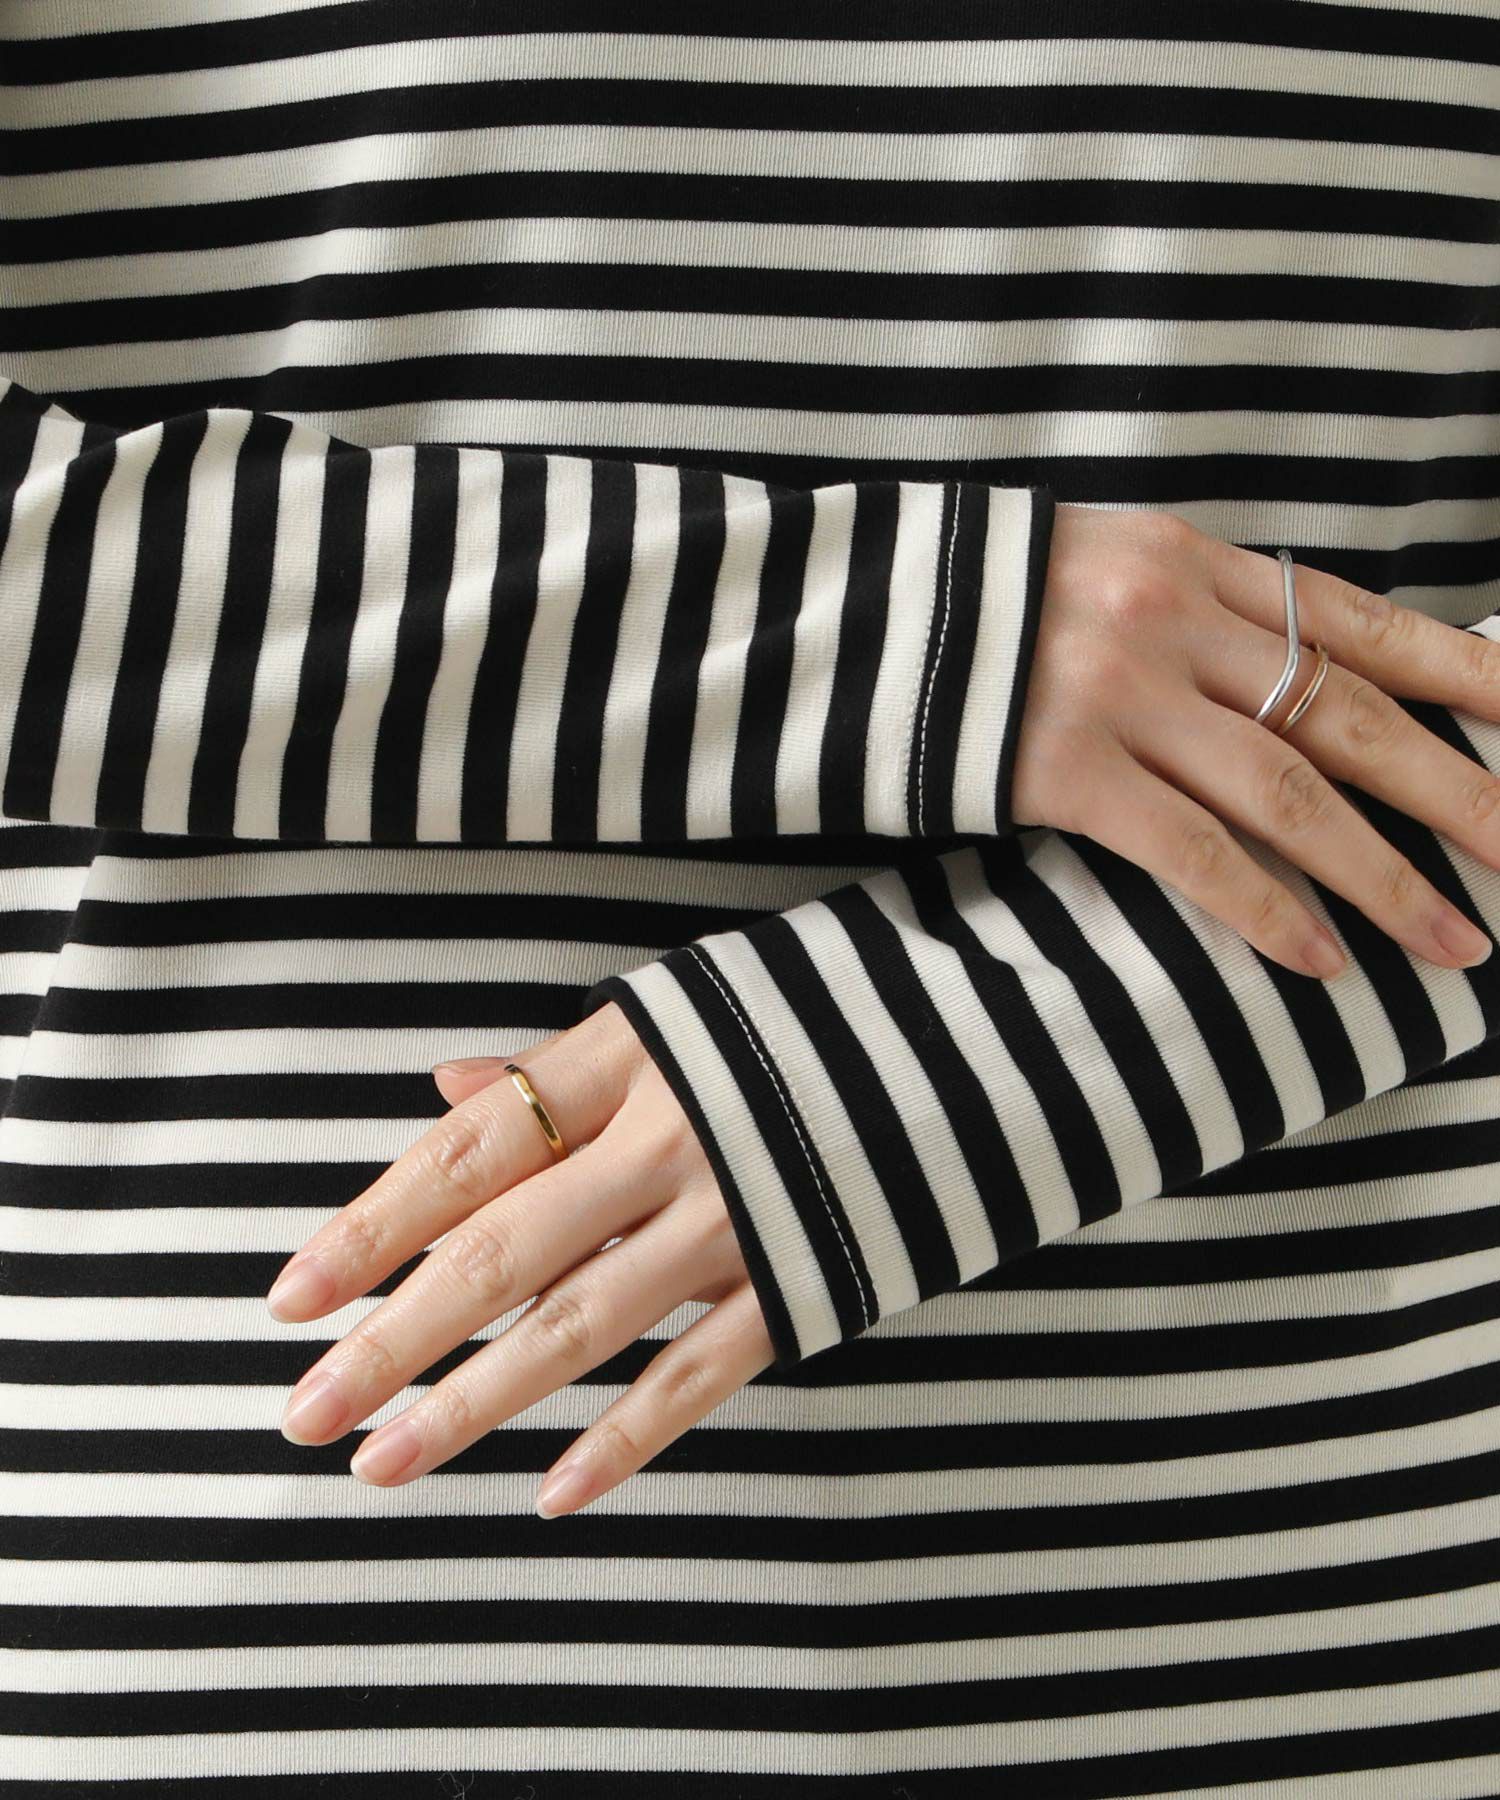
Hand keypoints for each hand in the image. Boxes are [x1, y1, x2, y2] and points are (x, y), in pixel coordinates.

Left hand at [263, 999, 769, 1514]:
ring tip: (383, 1464)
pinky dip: (626, 1440)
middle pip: (502, 1248)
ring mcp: (734, 1214)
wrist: (969, 1037)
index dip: (374, 1226)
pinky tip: (550, 1497)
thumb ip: (555, 1068)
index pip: (469, 1151)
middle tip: (305, 1412)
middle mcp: (667, 1136)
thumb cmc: (796, 1018)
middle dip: (394, 1338)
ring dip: (476, 1402)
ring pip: (580, 1322)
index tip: (290, 1300)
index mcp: (625, 1057)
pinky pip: (698, 1374)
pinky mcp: (799, 1278)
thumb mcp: (673, 1013)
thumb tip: (443, 1091)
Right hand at [1011, 505, 1499, 977]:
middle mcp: (1175, 622)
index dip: (1457, 672)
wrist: (852, 613)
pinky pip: (1192, 851)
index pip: (1358, 622)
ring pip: (1291, 793)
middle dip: (1456, 791)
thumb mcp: (1102, 567)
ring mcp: (1121, 696)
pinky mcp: (1064, 769)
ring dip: (1386, 875)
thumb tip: (1293, 669)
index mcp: (1194, 562)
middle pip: (1349, 715)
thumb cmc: (981, 599)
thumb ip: (1197, 609)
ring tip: (1459, 939)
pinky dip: (1266, 910)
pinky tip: (1323, 961)